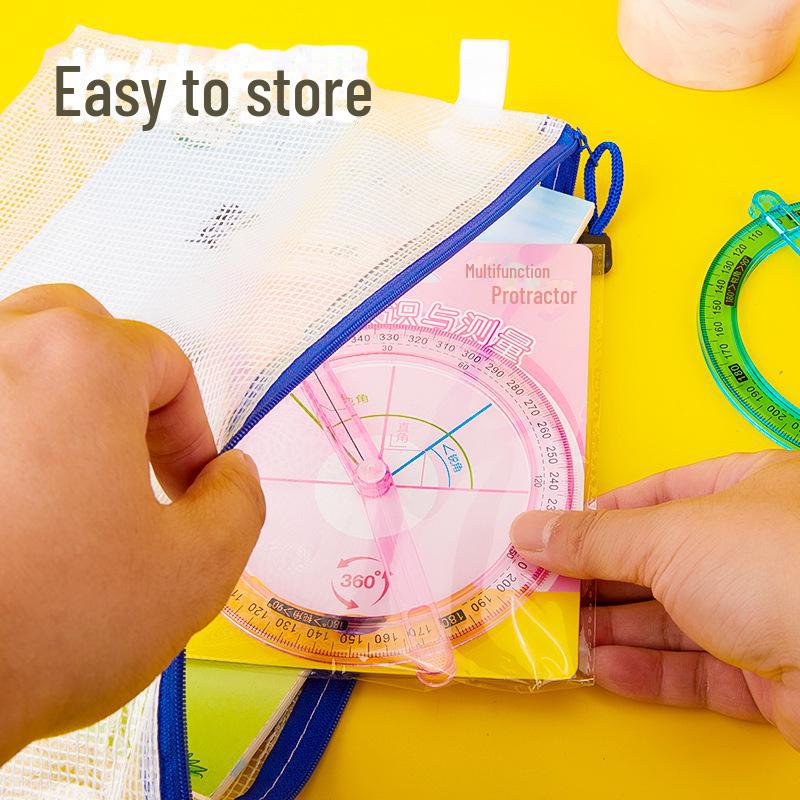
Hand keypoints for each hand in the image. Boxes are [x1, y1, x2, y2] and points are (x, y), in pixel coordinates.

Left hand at [0, 285, 264, 764]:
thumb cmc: (36, 629)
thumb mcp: (196, 572)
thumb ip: (241, 502)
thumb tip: (232, 477)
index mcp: (79, 363)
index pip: (165, 364)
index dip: (192, 432)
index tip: (190, 488)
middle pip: (79, 331)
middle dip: (121, 390)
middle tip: (130, 460)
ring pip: (13, 356)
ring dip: (52, 399)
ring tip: (65, 477)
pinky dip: (3, 432)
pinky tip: (10, 498)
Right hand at [510, 450, 799, 747]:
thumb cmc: (778, 569)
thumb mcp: (668, 537)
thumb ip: (593, 538)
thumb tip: (529, 531)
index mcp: (751, 490)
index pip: (661, 491)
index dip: (604, 510)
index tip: (556, 530)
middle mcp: (758, 549)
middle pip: (660, 559)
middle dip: (600, 576)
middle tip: (545, 586)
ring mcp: (764, 612)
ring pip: (672, 617)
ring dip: (614, 627)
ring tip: (562, 631)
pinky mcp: (766, 674)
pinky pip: (694, 668)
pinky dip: (646, 669)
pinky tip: (605, 666)